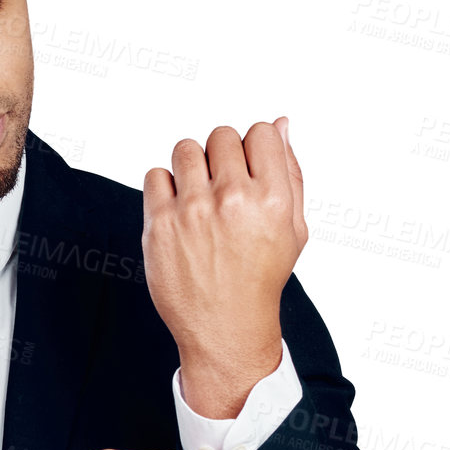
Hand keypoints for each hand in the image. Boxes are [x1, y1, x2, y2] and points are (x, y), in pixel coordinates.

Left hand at [142, 119, 307, 384]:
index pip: (262, 132)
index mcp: (273, 198)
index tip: (249, 173)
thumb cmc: (261, 275)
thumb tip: (282, 123)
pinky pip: (156, 175)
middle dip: (223, 156)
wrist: (225, 326)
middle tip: (223, 188)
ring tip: (198, 196)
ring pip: (186, 149)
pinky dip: (165, 187)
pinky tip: (178, 210)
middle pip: (222, 136)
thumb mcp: (293, 228)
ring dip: (192, 166)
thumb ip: (291, 172)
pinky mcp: (160, 223)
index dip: (254, 148)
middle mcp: (233, 199)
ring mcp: (193, 210)